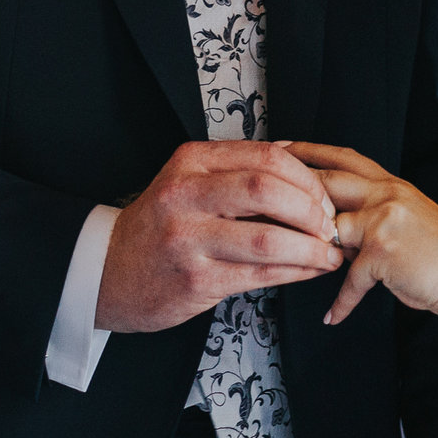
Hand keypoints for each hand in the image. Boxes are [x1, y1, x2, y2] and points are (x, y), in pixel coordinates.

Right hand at [93, 141, 342, 333]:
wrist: (108, 270)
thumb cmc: (160, 225)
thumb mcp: (189, 181)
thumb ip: (236, 171)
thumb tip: (301, 166)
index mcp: (191, 162)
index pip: (265, 157)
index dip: (306, 178)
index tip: (323, 196)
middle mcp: (186, 195)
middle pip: (268, 190)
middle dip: (312, 210)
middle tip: (329, 225)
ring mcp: (188, 239)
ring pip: (268, 239)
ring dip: (311, 248)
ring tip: (329, 253)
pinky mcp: (195, 279)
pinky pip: (259, 274)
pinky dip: (295, 272)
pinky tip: (310, 270)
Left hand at [293, 143, 437, 327]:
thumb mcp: (412, 220)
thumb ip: (374, 217)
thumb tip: (338, 230)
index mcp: (392, 184)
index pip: (342, 156)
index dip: (307, 150)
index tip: (278, 148)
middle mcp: (386, 194)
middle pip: (324, 182)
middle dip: (289, 187)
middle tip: (259, 192)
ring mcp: (383, 221)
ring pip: (328, 228)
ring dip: (309, 249)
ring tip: (287, 258)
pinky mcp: (381, 254)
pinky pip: (348, 280)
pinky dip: (341, 303)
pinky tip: (332, 316)